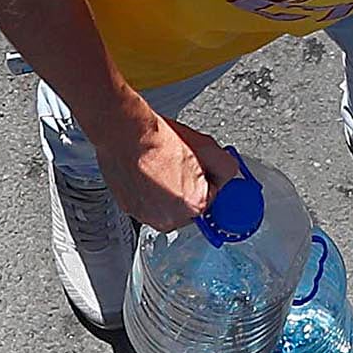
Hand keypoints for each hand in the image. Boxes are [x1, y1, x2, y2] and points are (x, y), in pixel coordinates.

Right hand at [106, 116, 229, 232]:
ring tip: (162, 166)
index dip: (207, 177)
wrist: (124, 134)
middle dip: (188, 186)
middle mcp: (169, 218)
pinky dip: (149, 191)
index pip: (213, 196)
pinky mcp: (129, 209)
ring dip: (168, 190)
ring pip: (167, 205)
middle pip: (190, 204)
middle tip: (180, 164)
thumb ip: (226, 166)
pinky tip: (148, 172)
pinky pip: (147, 203)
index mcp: (194, 206)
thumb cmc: (157, 140)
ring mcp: (146, 216)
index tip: (202, 171)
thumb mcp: (207, 148)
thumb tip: (228, 172)